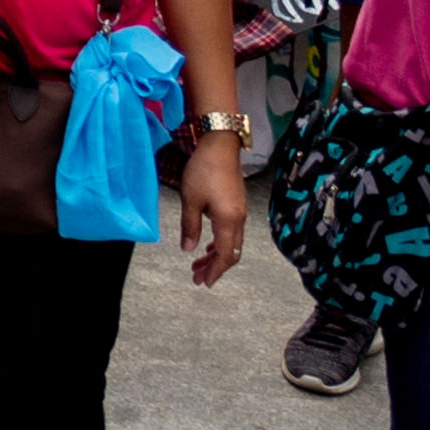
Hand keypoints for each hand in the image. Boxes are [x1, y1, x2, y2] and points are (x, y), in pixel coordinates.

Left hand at [175, 131, 247, 286]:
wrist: (220, 146)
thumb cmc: (203, 171)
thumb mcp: (190, 199)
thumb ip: (190, 226)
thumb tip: (188, 249)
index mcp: (229, 221)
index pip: (224, 254)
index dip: (215, 270)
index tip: (204, 282)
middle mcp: (239, 220)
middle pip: (230, 252)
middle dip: (215, 267)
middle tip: (197, 277)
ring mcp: (240, 212)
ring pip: (231, 243)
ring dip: (215, 255)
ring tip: (198, 264)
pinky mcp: (237, 205)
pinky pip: (231, 232)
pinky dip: (219, 242)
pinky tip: (207, 244)